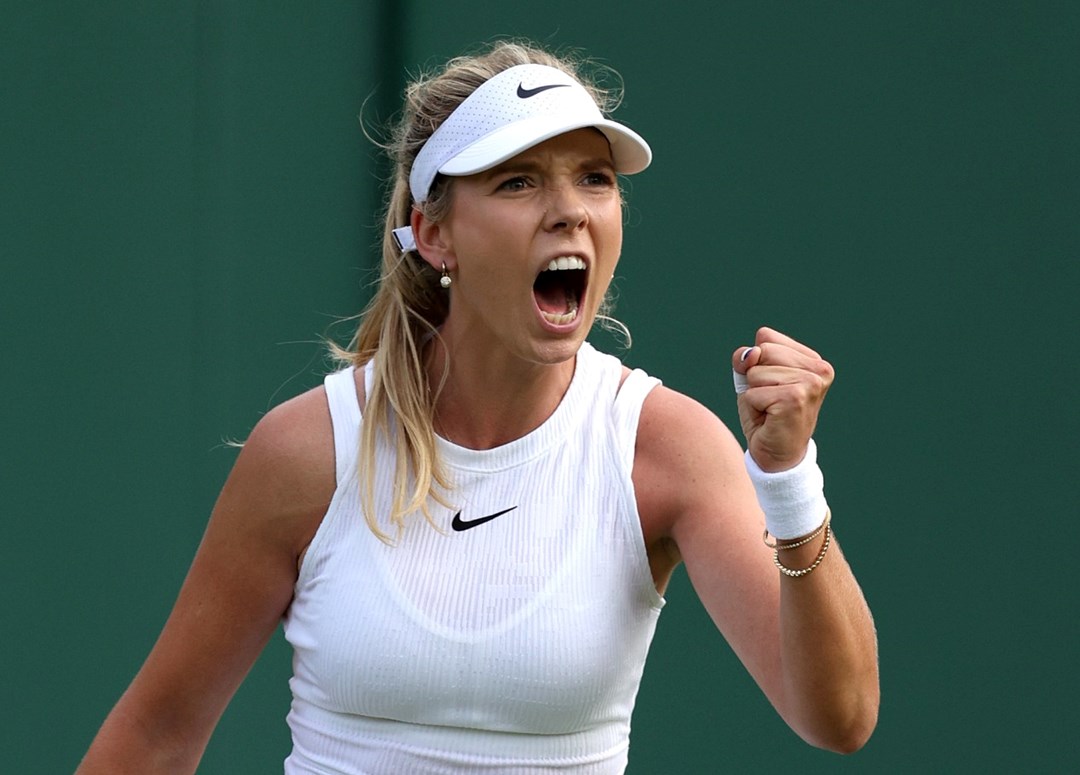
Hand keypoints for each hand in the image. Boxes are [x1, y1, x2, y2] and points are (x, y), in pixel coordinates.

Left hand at [731, 327, 833, 471]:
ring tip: (770, 411)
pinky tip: (770, 419)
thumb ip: (746, 358)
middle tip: (769, 401)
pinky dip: (752, 409)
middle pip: (762, 350)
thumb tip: (750, 354)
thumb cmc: (765, 416)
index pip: (765, 336)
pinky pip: (752, 394)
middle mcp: (819, 368)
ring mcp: (810, 383)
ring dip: (754, 395)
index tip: (771, 385)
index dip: (755, 361)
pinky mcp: (795, 399)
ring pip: (755, 373)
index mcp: (813, 359)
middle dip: (755, 378)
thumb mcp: (751, 379)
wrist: (777, 457)